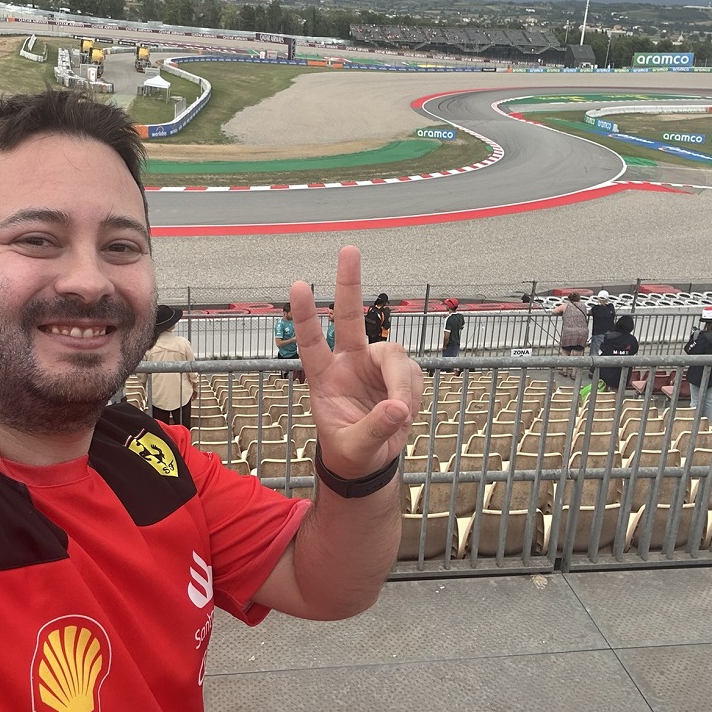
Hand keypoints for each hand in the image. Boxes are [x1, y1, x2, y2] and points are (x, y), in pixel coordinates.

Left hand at [290, 246, 421, 478]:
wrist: (369, 462)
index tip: (298, 285)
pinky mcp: (398, 374)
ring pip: (395, 354)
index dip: (305, 316)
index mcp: (325, 378)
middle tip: (348, 249)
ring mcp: (374, 365)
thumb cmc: (350, 451)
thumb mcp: (354, 448)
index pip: (311, 343)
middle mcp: (349, 363)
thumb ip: (373, 429)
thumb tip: (397, 408)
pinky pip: (413, 374)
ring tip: (401, 413)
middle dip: (349, 283)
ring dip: (402, 382)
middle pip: (350, 317)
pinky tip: (405, 412)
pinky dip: (413, 393)